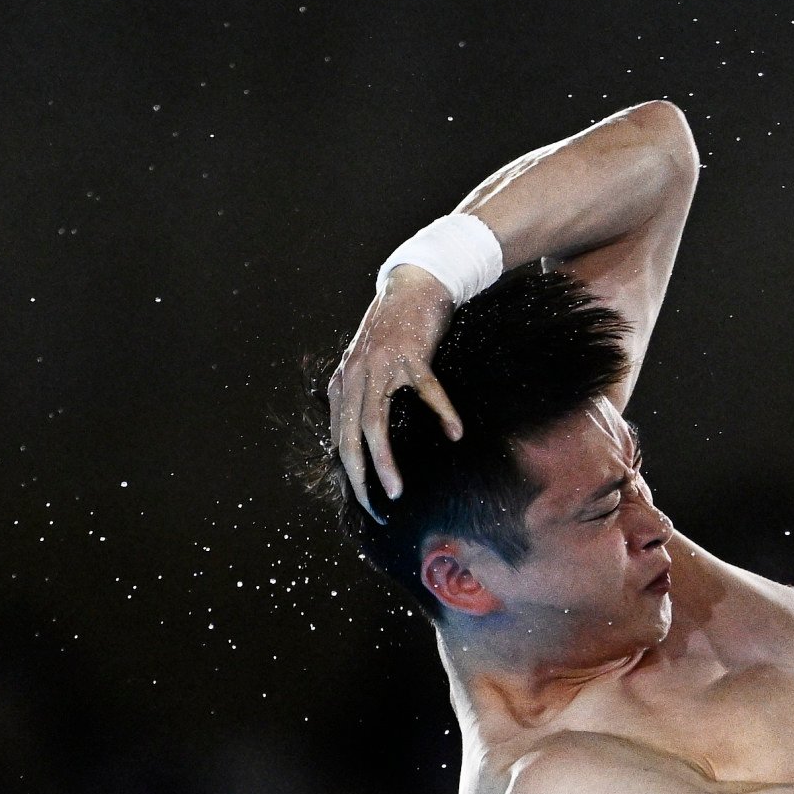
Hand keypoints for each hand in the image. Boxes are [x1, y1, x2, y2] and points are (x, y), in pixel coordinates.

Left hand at [325, 267, 466, 516]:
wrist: (412, 286)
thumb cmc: (393, 331)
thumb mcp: (365, 365)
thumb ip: (357, 396)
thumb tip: (354, 438)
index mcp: (342, 383)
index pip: (338, 439)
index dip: (349, 473)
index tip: (364, 501)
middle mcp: (354, 375)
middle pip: (349, 437)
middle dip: (360, 478)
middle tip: (374, 507)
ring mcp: (381, 365)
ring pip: (374, 423)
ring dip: (384, 460)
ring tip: (396, 490)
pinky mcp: (411, 355)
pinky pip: (426, 392)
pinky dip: (443, 413)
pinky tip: (454, 432)